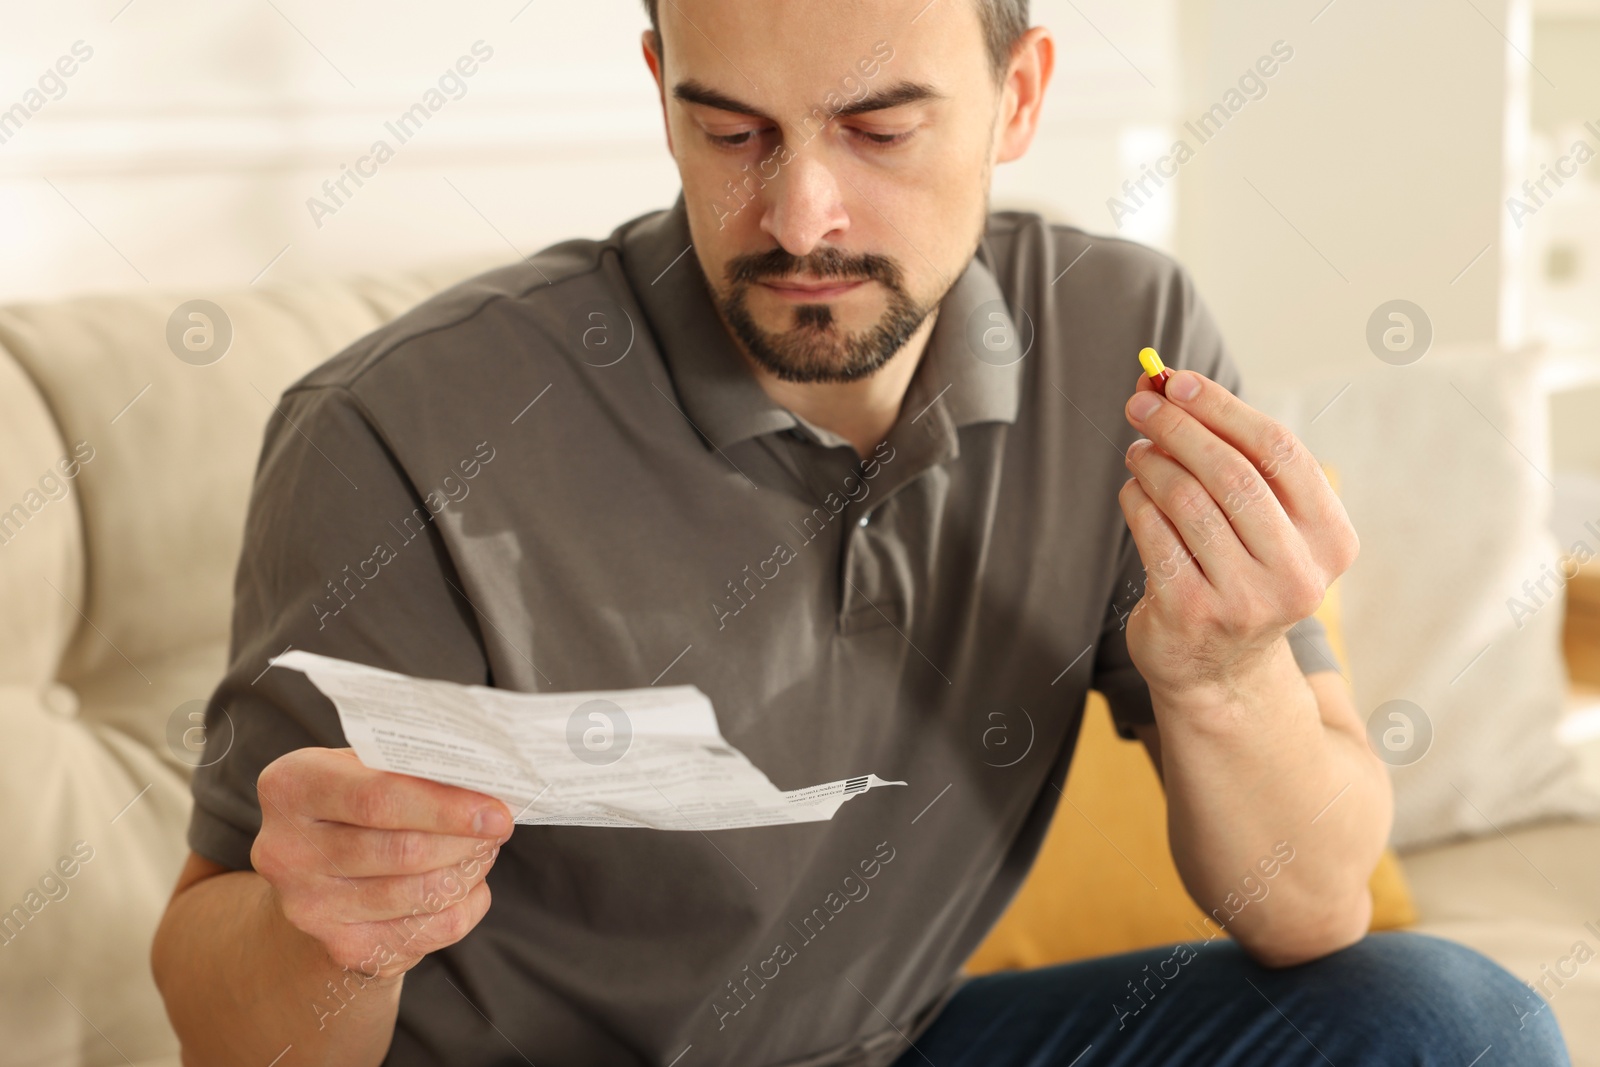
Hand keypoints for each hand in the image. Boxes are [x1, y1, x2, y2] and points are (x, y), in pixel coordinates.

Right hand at [251, 747, 512, 979]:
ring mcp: (309, 906)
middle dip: (465, 840)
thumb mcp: (365, 766)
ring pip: (418, 894)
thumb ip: (410, 769)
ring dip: (468, 871)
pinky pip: (425, 933)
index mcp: (292, 786)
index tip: (496, 811)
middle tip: (499, 826)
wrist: (315, 869)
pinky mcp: (339, 947)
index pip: (378, 799)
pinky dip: (462, 907)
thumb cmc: (355, 801)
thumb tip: (486, 782)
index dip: (446, 808)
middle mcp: (286, 850)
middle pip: (403, 851)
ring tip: (484, 849)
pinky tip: (468, 885)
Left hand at [1117, 369, 1357, 706]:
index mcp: (1330, 539)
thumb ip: (1229, 453)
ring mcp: (1245, 600)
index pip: (1278, 451)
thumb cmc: (1239, 570)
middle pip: (1230, 472)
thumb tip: (1163, 382)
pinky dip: (1136, 501)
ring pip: (1186, 501)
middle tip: (1141, 403)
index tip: (1177, 381)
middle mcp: (1297, 574)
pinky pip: (1153, 533)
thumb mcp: (1260, 520)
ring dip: (1151, 463)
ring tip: (1138, 451)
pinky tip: (1134, 493)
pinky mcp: (1191, 614)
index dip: (1223, 408)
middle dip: (1178, 427)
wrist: (1221, 671)